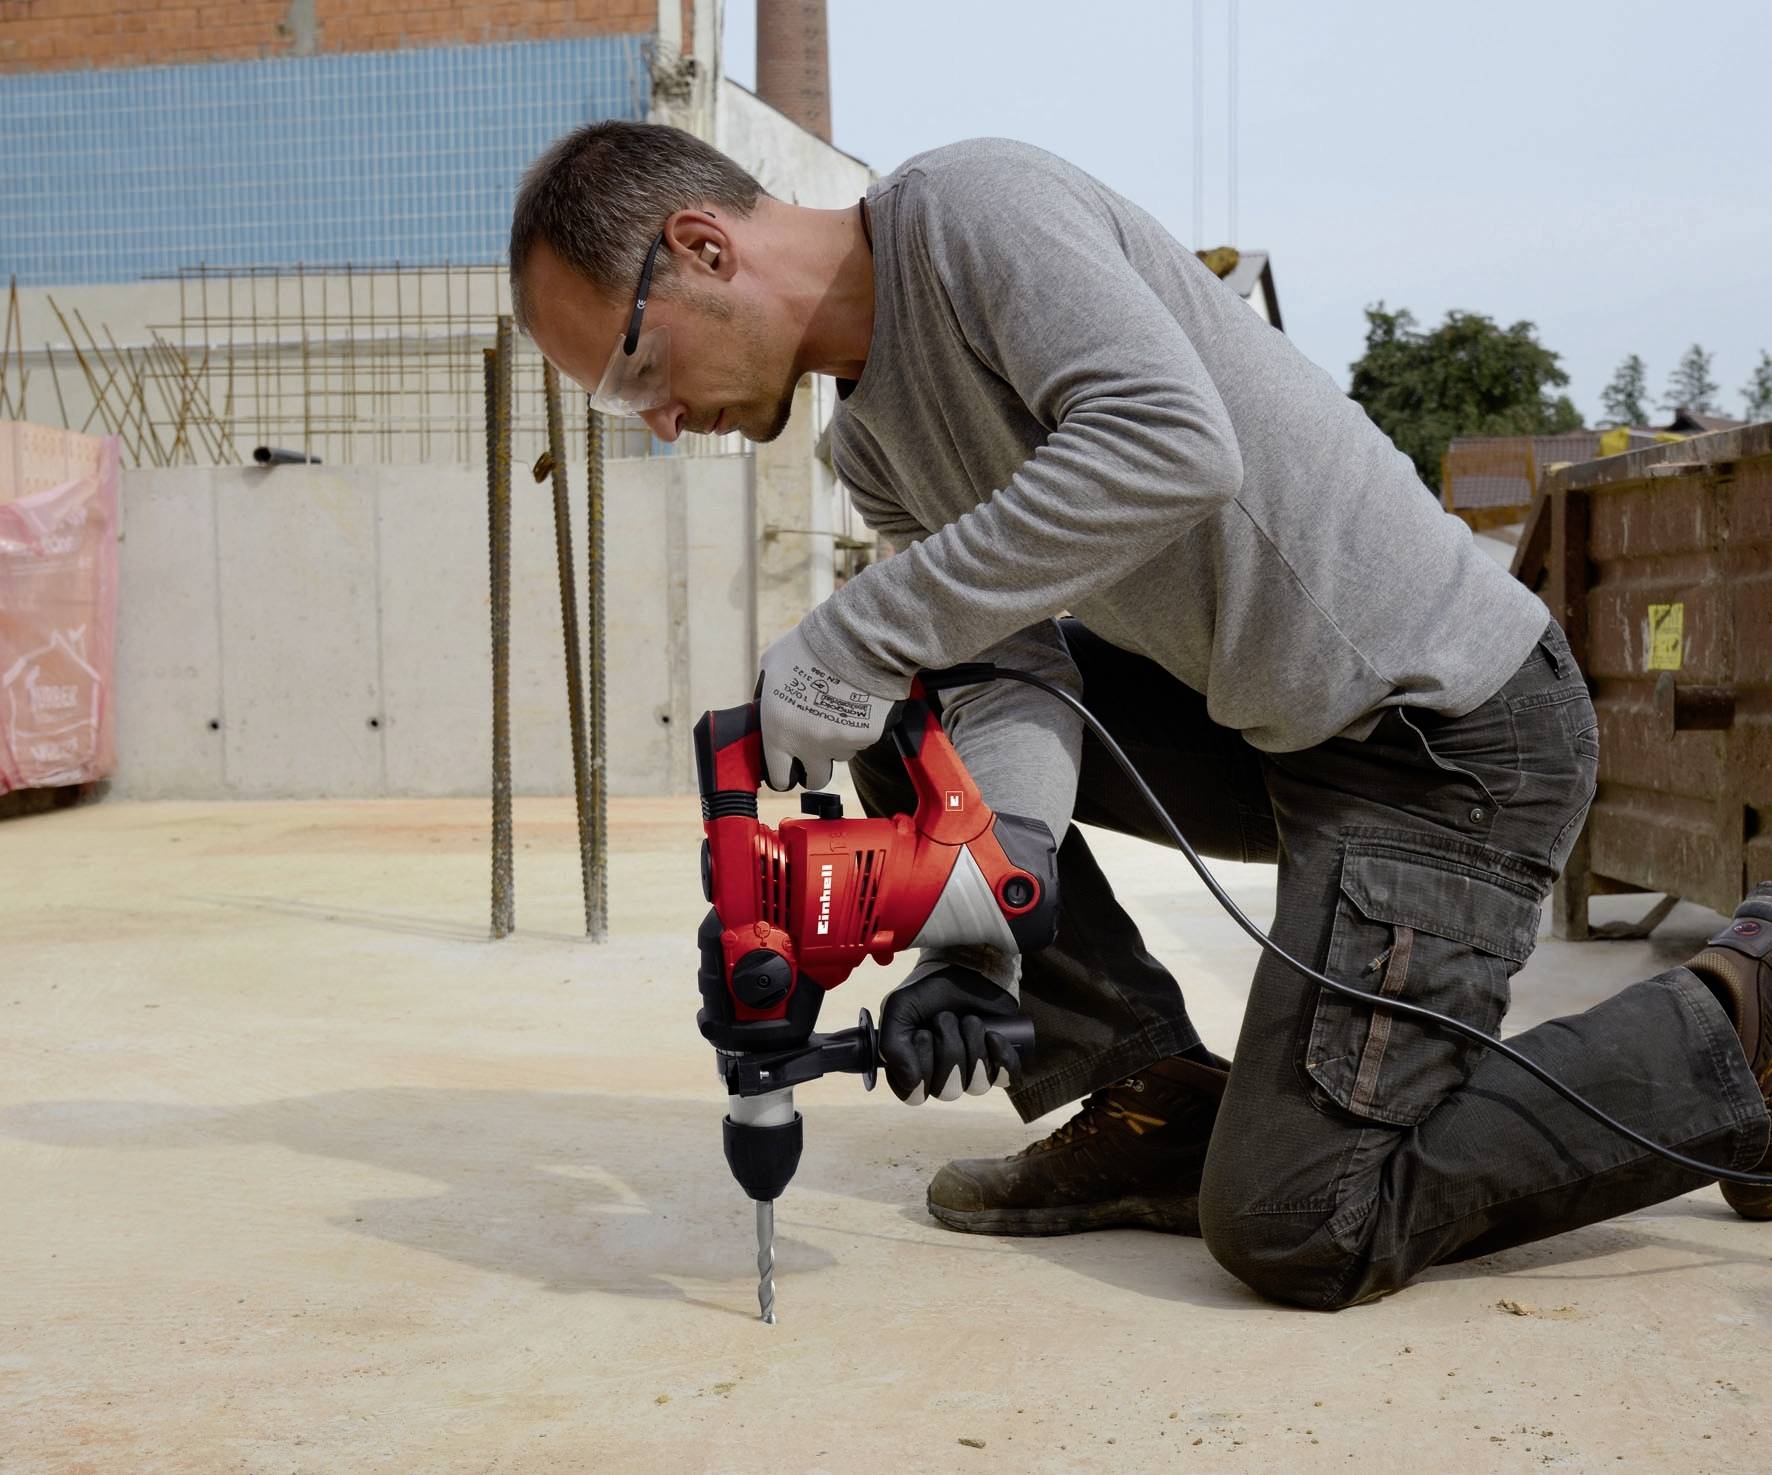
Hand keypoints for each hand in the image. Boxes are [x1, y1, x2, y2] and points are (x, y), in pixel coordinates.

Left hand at [756, 625, 896, 790]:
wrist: (855, 638)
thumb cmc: (809, 647)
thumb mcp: (772, 666)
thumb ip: (767, 692)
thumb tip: (766, 701)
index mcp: (780, 733)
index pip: (780, 777)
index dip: (785, 773)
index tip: (790, 767)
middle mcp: (810, 745)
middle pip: (816, 779)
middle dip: (815, 767)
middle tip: (817, 748)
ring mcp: (842, 742)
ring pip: (841, 754)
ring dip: (839, 739)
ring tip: (839, 707)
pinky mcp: (869, 735)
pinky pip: (863, 738)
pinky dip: (861, 725)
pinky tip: (859, 700)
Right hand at [879, 966, 1027, 1104]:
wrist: (965, 965)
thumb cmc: (929, 989)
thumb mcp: (899, 1008)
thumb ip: (891, 1044)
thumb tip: (911, 1082)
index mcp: (912, 1067)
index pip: (915, 1094)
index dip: (921, 1067)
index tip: (922, 1034)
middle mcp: (941, 1075)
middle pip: (947, 1090)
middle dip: (949, 1048)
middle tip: (946, 1018)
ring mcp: (971, 1070)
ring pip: (976, 1085)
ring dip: (973, 1047)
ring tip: (970, 1020)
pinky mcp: (998, 1061)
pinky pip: (1007, 1078)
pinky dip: (1001, 1056)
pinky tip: (993, 1035)